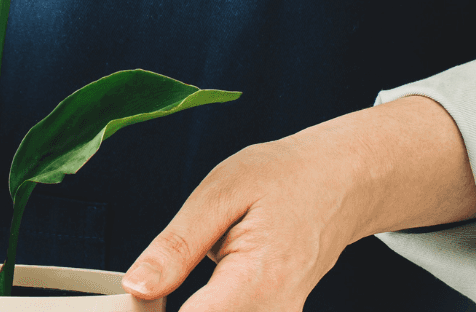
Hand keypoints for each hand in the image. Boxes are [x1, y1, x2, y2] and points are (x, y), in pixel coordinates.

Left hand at [121, 95, 475, 311]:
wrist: (341, 181)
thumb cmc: (283, 178)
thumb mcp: (220, 194)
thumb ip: (176, 247)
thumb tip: (136, 286)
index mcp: (256, 280)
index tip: (135, 298)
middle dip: (165, 310)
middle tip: (153, 283)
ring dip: (193, 306)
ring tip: (180, 274)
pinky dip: (209, 306)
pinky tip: (201, 285)